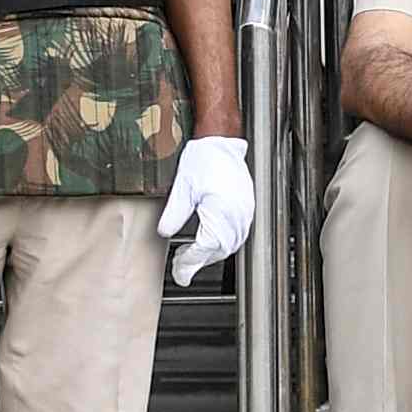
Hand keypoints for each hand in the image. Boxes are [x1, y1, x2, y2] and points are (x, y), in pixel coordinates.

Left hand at [160, 134, 256, 283]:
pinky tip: (210, 240)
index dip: (191, 262)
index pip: (206, 248)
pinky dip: (223, 242)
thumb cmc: (204, 157)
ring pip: (231, 244)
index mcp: (222, 210)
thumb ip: (174, 213)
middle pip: (220, 250)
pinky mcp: (247, 207)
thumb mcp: (182, 186)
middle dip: (200, 261)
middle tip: (181, 266)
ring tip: (192, 255)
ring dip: (212, 253)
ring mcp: (245, 211)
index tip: (179, 271)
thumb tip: (165, 232)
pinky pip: (237, 233)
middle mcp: (237, 214)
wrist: (221, 140)